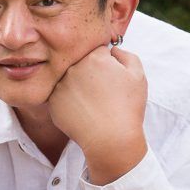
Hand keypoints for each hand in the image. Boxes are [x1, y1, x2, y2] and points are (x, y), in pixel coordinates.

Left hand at [47, 45, 147, 183]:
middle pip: (80, 63)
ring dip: (77, 86)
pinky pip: (60, 96)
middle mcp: (73, 67)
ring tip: (92, 103)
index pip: (97, 51)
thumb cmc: (128, 107)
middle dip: (89, 73)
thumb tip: (111, 50)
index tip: (110, 77)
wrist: (111, 139)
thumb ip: (125, 55)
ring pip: (69, 79)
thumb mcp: (138, 76)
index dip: (106, 64)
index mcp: (95, 57)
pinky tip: (82, 112)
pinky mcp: (51, 102)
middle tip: (101, 92)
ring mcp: (60, 85)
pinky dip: (69, 102)